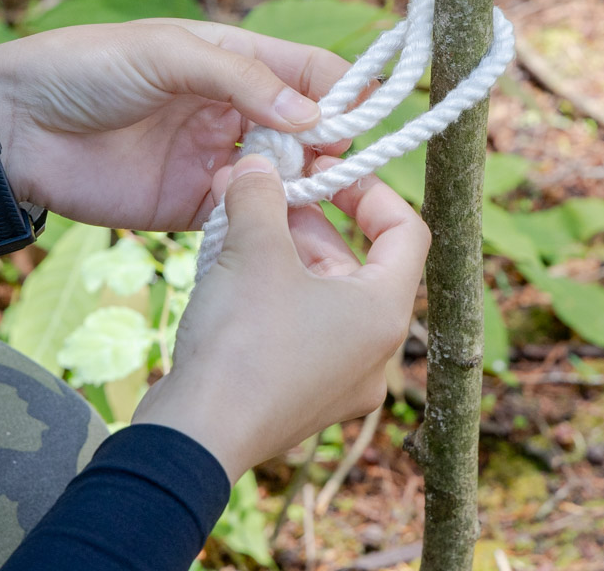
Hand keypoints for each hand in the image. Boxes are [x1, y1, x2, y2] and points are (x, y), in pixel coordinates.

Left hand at [0, 19, 350, 230]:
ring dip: (308, 192)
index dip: (343, 93)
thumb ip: (238, 78)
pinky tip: (280, 235)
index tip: (362, 122)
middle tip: (349, 176)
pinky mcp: (191, 205)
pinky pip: (244, 217)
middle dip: (334, 151)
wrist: (14, 129)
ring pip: (283, 178)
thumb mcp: (165, 54)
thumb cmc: (85, 69)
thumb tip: (312, 115)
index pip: (310, 72)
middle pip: (306, 131)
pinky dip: (266, 225)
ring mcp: (215, 159)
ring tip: (327, 210)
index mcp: (233, 60)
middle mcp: (233, 110)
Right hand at [131, 154, 430, 482]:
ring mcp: (338, 380)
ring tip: (234, 222)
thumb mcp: (254, 250)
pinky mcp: (300, 397)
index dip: (369, 191)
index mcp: (383, 312)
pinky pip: (297, 330)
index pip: (406, 232)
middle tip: (262, 190)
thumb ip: (262, 197)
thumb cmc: (242, 342)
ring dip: (280, 253)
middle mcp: (374, 351)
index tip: (325, 172)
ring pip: (319, 295)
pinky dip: (269, 294)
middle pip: (354, 263)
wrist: (197, 437)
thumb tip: (257, 166)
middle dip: (306, 220)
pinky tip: (226, 271)